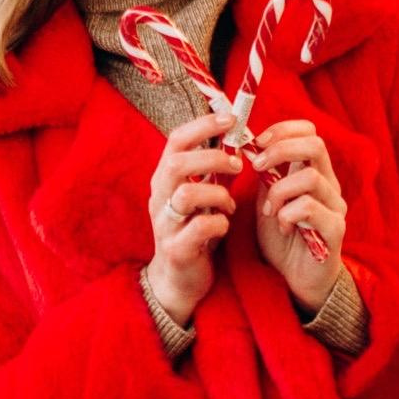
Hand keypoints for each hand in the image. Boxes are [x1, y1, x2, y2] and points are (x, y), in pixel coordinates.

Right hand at [146, 111, 240, 325]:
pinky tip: (224, 225)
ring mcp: (164, 224)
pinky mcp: (176, 249)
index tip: (231, 119)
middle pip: (178, 163)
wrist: (178, 280)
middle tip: (238, 166)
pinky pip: (199, 228)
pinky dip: (219, 223)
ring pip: (187, 194)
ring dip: (218, 194)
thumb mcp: (200, 195)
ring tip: (230, 204)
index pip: (176, 140)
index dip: (203, 125)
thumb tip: (234, 135)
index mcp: (165, 179)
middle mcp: (159, 197)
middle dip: (213, 158)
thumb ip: (210, 170)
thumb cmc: (194, 230)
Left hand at [248, 120, 346, 312]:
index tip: (258, 143)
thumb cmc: (282, 239)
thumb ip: (265, 175)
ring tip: (270, 211)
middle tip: (256, 168)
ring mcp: (335, 206)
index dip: (283, 130)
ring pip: (310, 177)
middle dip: (279, 151)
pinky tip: (283, 228)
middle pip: (315, 144)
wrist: (296, 280)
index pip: (309, 132)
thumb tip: (248, 146)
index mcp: (314, 173)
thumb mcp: (268, 200)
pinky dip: (288, 214)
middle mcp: (330, 185)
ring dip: (279, 191)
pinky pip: (309, 208)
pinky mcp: (335, 230)